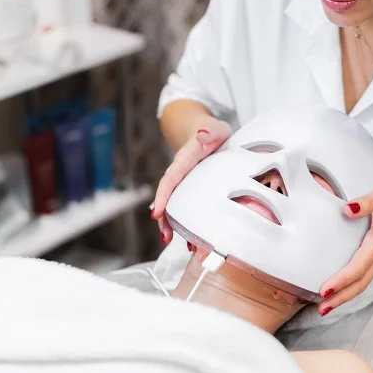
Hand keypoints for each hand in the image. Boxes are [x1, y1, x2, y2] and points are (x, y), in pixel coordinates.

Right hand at [151, 117, 232, 244]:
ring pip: (175, 205)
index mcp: (185, 160)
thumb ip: (209, 130)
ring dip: (173, 224)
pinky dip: (187, 224)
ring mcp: (186, 183)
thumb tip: (201, 133)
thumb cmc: (213, 131)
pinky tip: (192, 241)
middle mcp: (181, 173)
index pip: (171, 179)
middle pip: (169, 197)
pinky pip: (186, 207)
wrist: (209, 132)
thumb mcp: (216, 128)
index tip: (157, 213)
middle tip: (165, 237)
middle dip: (164, 218)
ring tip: (177, 244)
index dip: (163, 196)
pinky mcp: (193, 189)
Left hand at [317, 186, 372, 315]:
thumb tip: (348, 209)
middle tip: (320, 309)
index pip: (359, 266)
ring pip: (361, 284)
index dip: (342, 279)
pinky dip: (349, 289)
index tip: (325, 290)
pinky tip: (338, 293)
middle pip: (359, 283)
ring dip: (343, 297)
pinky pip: (363, 279)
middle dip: (340, 298)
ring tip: (324, 307)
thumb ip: (367, 202)